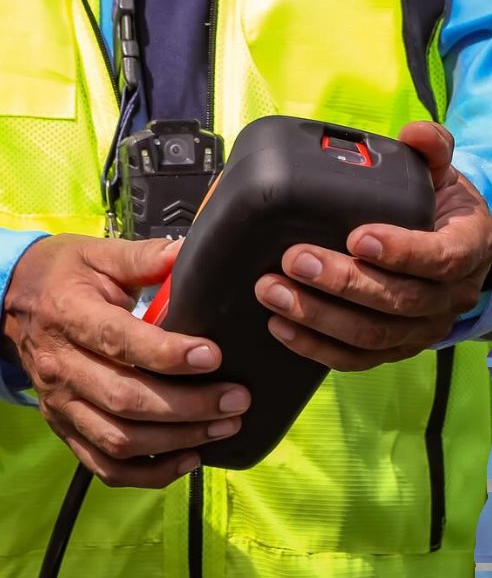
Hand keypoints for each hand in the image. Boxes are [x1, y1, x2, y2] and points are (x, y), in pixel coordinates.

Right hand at [2, 235, 250, 487]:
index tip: (212, 355)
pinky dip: (148, 472)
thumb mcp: (100, 255)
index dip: (167, 353)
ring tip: (225, 426)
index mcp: (72, 316)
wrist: (10, 302)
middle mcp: (63, 366)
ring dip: (177, 440)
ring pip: (119, 438)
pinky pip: (104, 464)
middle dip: (188, 405)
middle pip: (125, 399)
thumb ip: (146, 257)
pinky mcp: (66, 427)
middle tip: (237, 399)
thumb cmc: (65, 275)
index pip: (119, 341)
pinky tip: (189, 460)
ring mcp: (62, 404)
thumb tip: (192, 252)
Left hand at [254, 122, 491, 370]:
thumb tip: (417, 133)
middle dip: (344, 282)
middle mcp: (454, 296)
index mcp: (471, 247)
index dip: (402, 252)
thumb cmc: (441, 206)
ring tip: (274, 291)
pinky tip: (282, 326)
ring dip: (320, 316)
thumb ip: (432, 148)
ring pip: (375, 335)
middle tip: (295, 258)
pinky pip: (358, 359)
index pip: (443, 258)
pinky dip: (317, 347)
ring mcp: (426, 328)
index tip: (358, 236)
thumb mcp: (445, 172)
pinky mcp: (397, 348)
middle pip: (401, 301)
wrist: (452, 246)